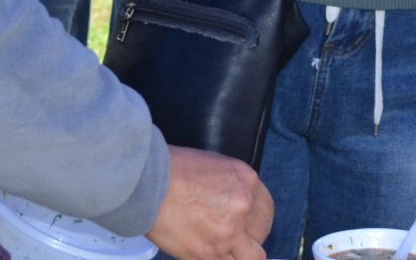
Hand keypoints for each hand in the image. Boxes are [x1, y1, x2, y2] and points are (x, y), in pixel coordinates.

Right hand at [148, 147, 272, 259]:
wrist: (149, 183)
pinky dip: (220, 259)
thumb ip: (231, 186)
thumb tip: (234, 203)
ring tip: (227, 250)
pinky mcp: (209, 254)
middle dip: (252, 239)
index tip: (251, 227)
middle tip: (237, 240)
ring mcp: (228, 233)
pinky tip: (210, 253)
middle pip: (261, 233)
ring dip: (241, 255)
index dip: (259, 221)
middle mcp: (243, 207)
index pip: (266, 209)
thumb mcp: (215, 165)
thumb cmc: (174, 169)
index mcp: (246, 181)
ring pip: (252, 257)